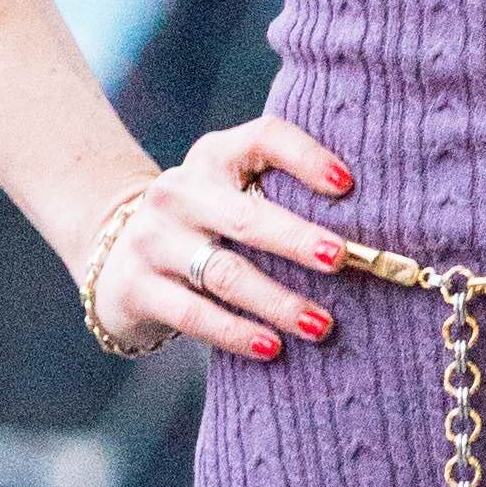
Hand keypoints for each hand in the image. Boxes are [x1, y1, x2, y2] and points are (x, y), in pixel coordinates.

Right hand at [78, 111, 354, 369]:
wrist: (115, 250)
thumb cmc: (207, 221)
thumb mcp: (231, 191)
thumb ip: (282, 193)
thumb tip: (370, 230)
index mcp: (214, 157)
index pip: (262, 138)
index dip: (304, 156)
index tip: (346, 184)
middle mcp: (179, 192)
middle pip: (245, 216)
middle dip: (296, 239)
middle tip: (339, 259)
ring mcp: (153, 240)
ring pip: (224, 273)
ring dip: (278, 301)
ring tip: (321, 323)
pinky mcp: (137, 288)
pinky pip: (196, 314)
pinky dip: (238, 333)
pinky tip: (273, 348)